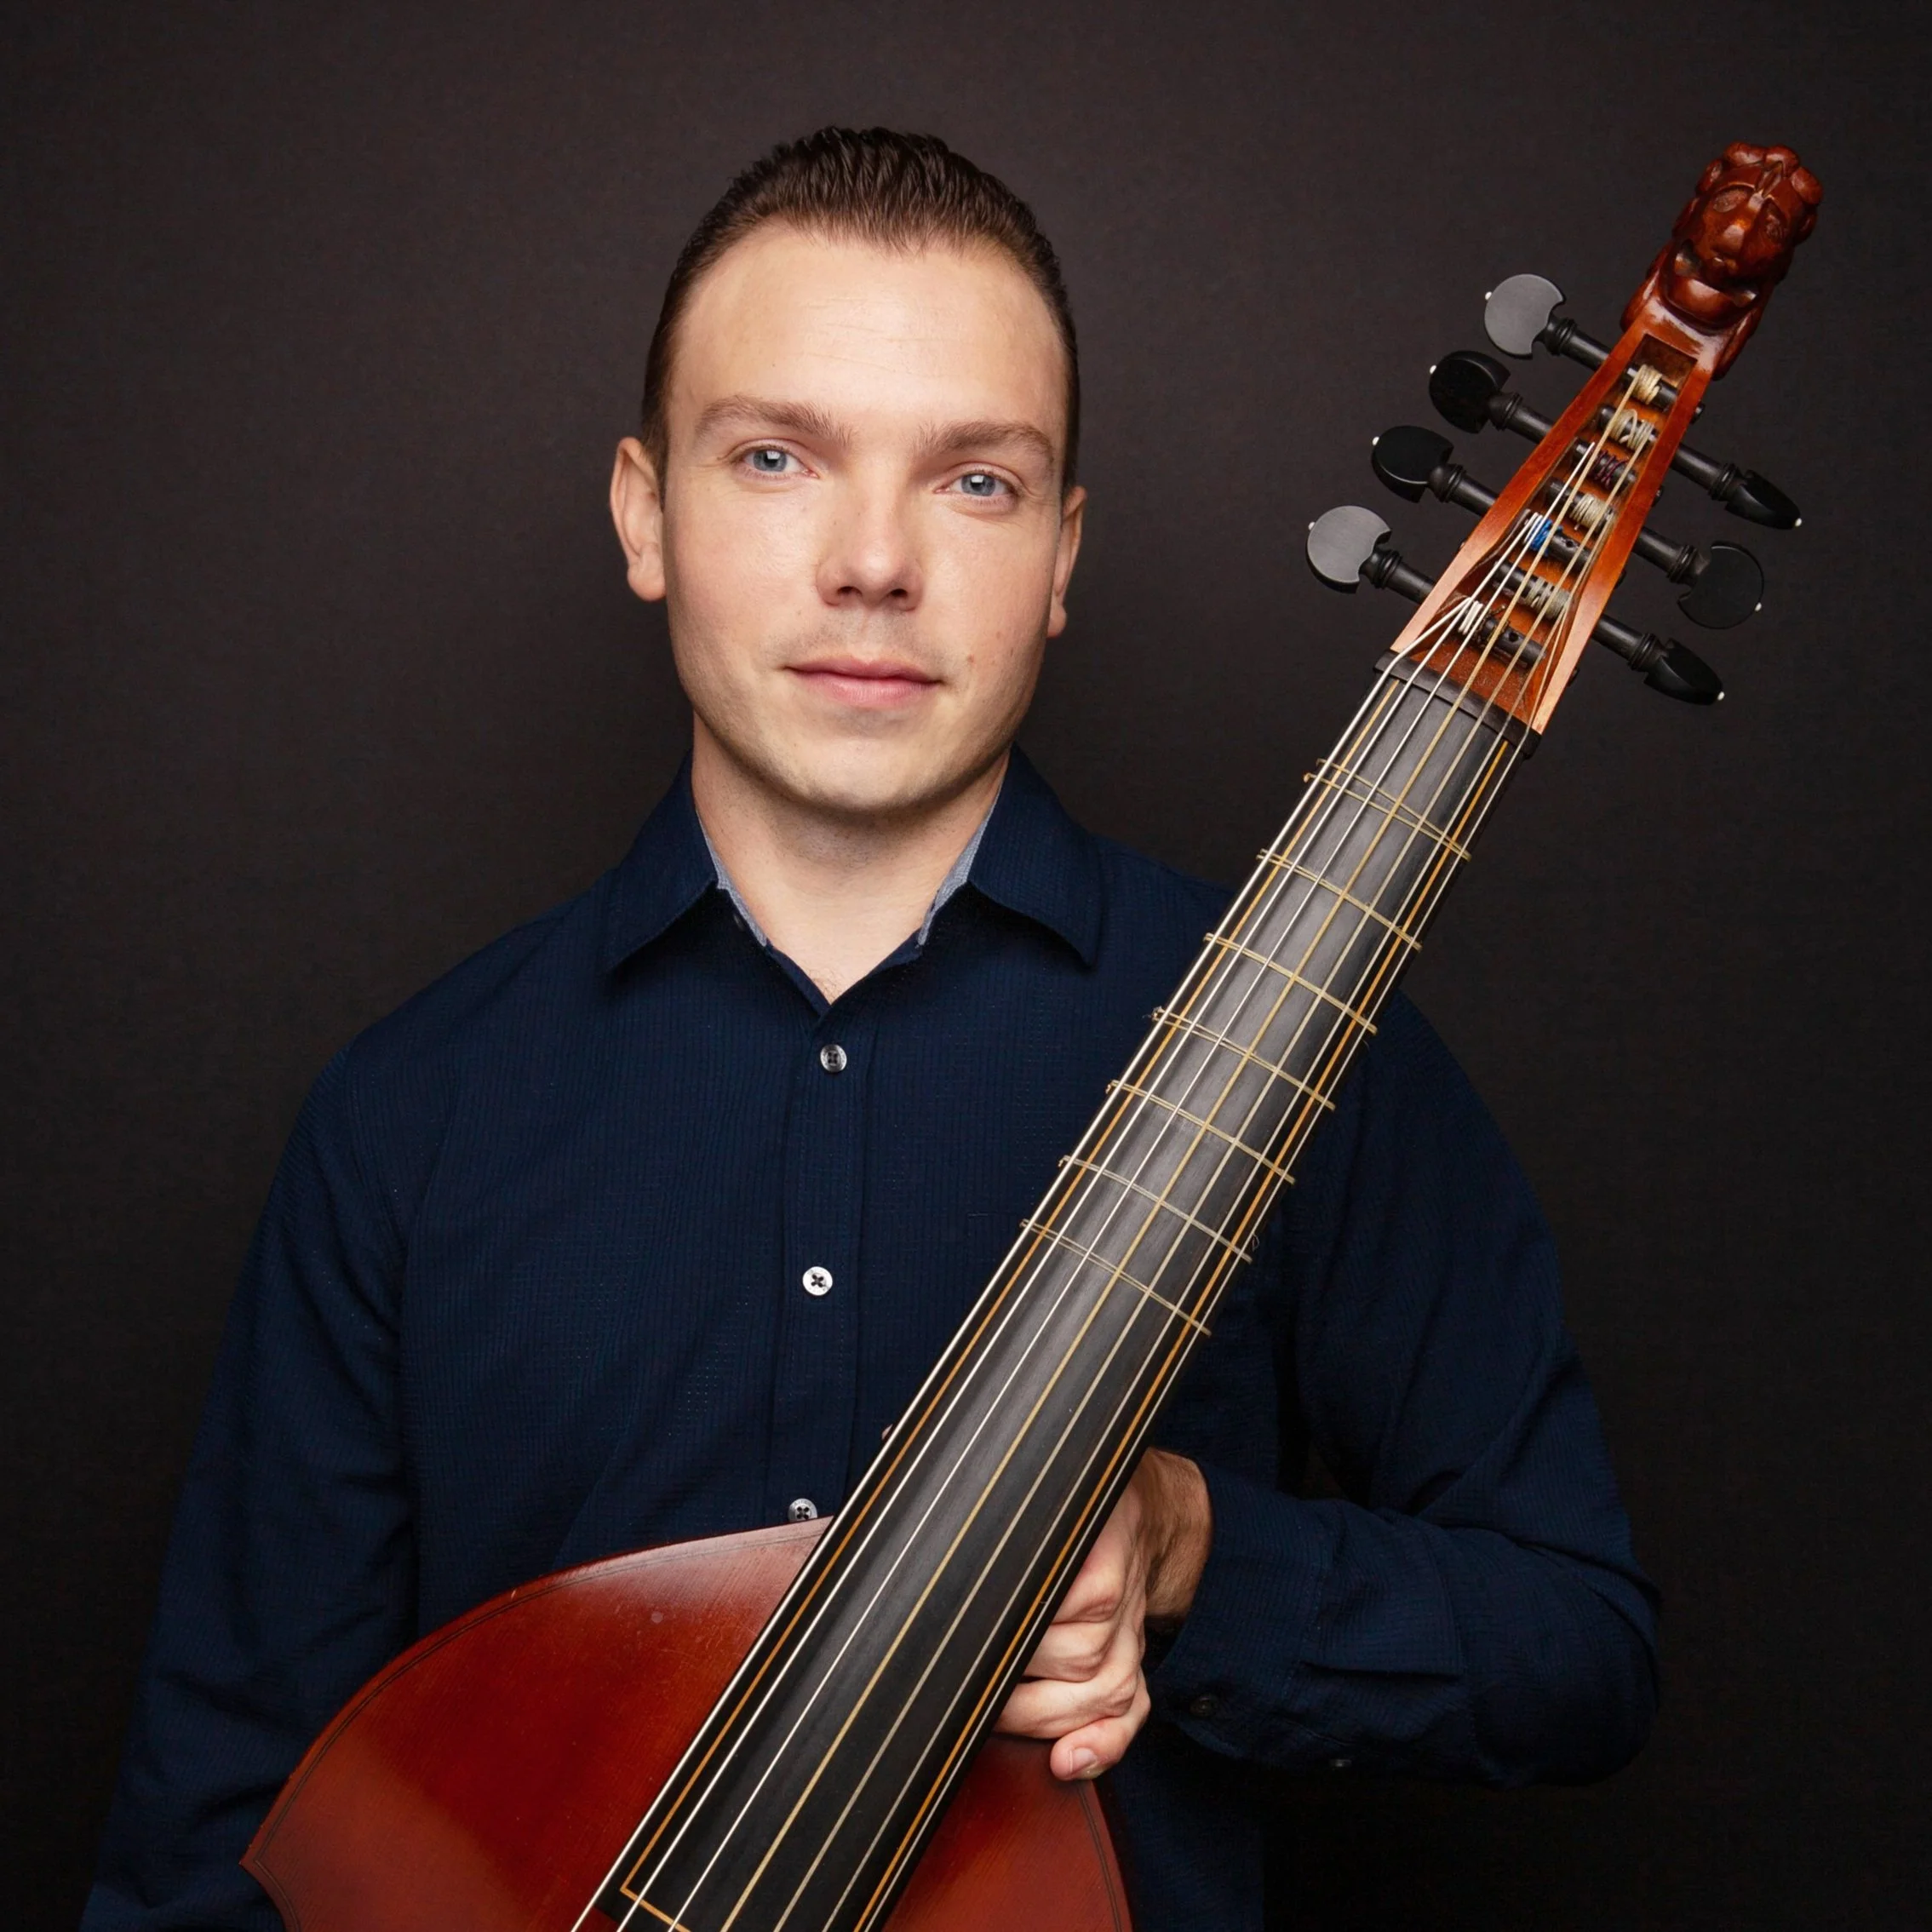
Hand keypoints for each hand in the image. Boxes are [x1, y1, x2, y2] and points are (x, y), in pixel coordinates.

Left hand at [994, 1449, 1211, 1780]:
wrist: (1141, 1502)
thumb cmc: (1064, 1489)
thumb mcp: (1016, 1469)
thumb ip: (962, 1477)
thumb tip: (879, 1465)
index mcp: (1086, 1537)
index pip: (1054, 1598)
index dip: (1006, 1628)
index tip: (964, 1638)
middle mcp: (1115, 1589)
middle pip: (1074, 1656)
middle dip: (1015, 1680)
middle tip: (964, 1675)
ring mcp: (1129, 1631)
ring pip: (1097, 1693)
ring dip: (1043, 1717)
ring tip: (992, 1712)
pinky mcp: (1134, 1660)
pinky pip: (1131, 1715)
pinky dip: (1104, 1745)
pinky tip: (1069, 1762)